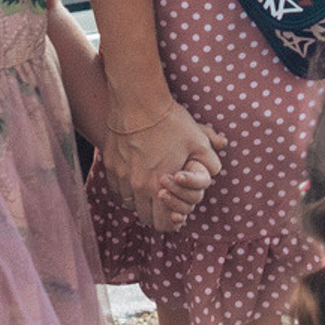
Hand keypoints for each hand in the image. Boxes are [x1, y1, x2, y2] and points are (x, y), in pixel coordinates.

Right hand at [104, 101, 221, 231]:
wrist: (138, 101)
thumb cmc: (170, 121)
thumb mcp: (198, 141)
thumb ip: (210, 162)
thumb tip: (214, 172)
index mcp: (159, 186)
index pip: (161, 223)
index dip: (170, 223)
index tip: (175, 215)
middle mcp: (136, 186)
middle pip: (144, 216)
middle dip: (155, 214)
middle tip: (164, 203)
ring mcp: (121, 176)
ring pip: (129, 203)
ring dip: (140, 201)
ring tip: (150, 189)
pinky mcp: (110, 164)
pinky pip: (117, 188)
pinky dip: (126, 188)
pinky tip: (135, 177)